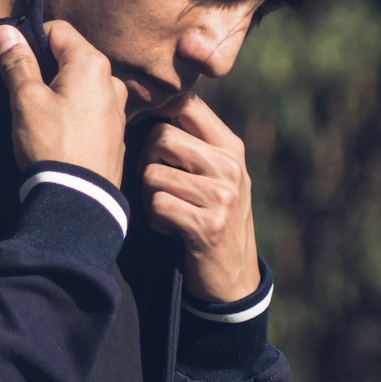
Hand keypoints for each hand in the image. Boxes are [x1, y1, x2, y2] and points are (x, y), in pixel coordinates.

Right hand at [0, 20, 127, 186]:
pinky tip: (59, 132)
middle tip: (23, 92)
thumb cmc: (52, 145)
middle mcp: (112, 81)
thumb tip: (5, 30)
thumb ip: (17, 62)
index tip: (14, 63)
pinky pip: (91, 109)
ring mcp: (117, 109)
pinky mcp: (115, 133)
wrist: (80, 200)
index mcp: (91, 64)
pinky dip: (74, 111)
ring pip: (81, 85)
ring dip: (60, 91)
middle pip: (71, 56)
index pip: (57, 30)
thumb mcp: (27, 101)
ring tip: (41, 115)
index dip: (31, 40)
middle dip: (45, 67)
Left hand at [139, 96, 260, 301]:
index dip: (157, 112)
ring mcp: (222, 196)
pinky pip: (157, 205)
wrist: (234, 277)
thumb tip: (150, 105)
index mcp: (231, 147)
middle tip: (155, 182)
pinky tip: (171, 229)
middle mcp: (230, 166)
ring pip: (153, 173)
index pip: (187, 104)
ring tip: (169, 210)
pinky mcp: (207, 225)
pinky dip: (155, 220)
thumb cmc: (213, 218)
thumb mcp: (217, 176)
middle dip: (146, 160)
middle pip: (161, 136)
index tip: (148, 134)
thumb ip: (193, 143)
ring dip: (150, 196)